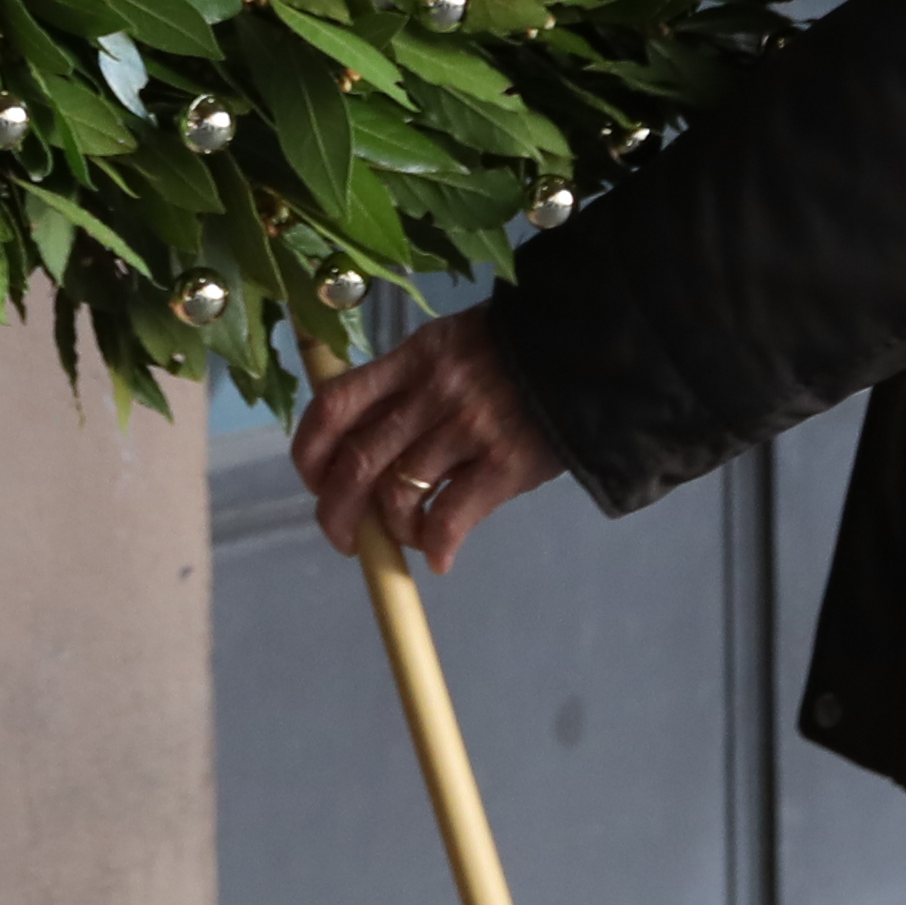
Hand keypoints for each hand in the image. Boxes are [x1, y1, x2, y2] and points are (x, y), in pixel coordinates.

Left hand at [294, 307, 564, 572]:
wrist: (594, 349)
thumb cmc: (516, 351)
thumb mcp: (451, 347)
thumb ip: (409, 386)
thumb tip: (365, 443)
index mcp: (413, 357)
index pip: (335, 405)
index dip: (311, 452)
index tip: (315, 480)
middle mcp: (431, 391)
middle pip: (357, 462)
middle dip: (338, 512)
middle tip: (346, 537)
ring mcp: (468, 428)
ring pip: (398, 494)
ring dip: (391, 531)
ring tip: (405, 538)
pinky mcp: (506, 464)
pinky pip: (451, 517)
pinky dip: (435, 545)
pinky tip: (439, 557)